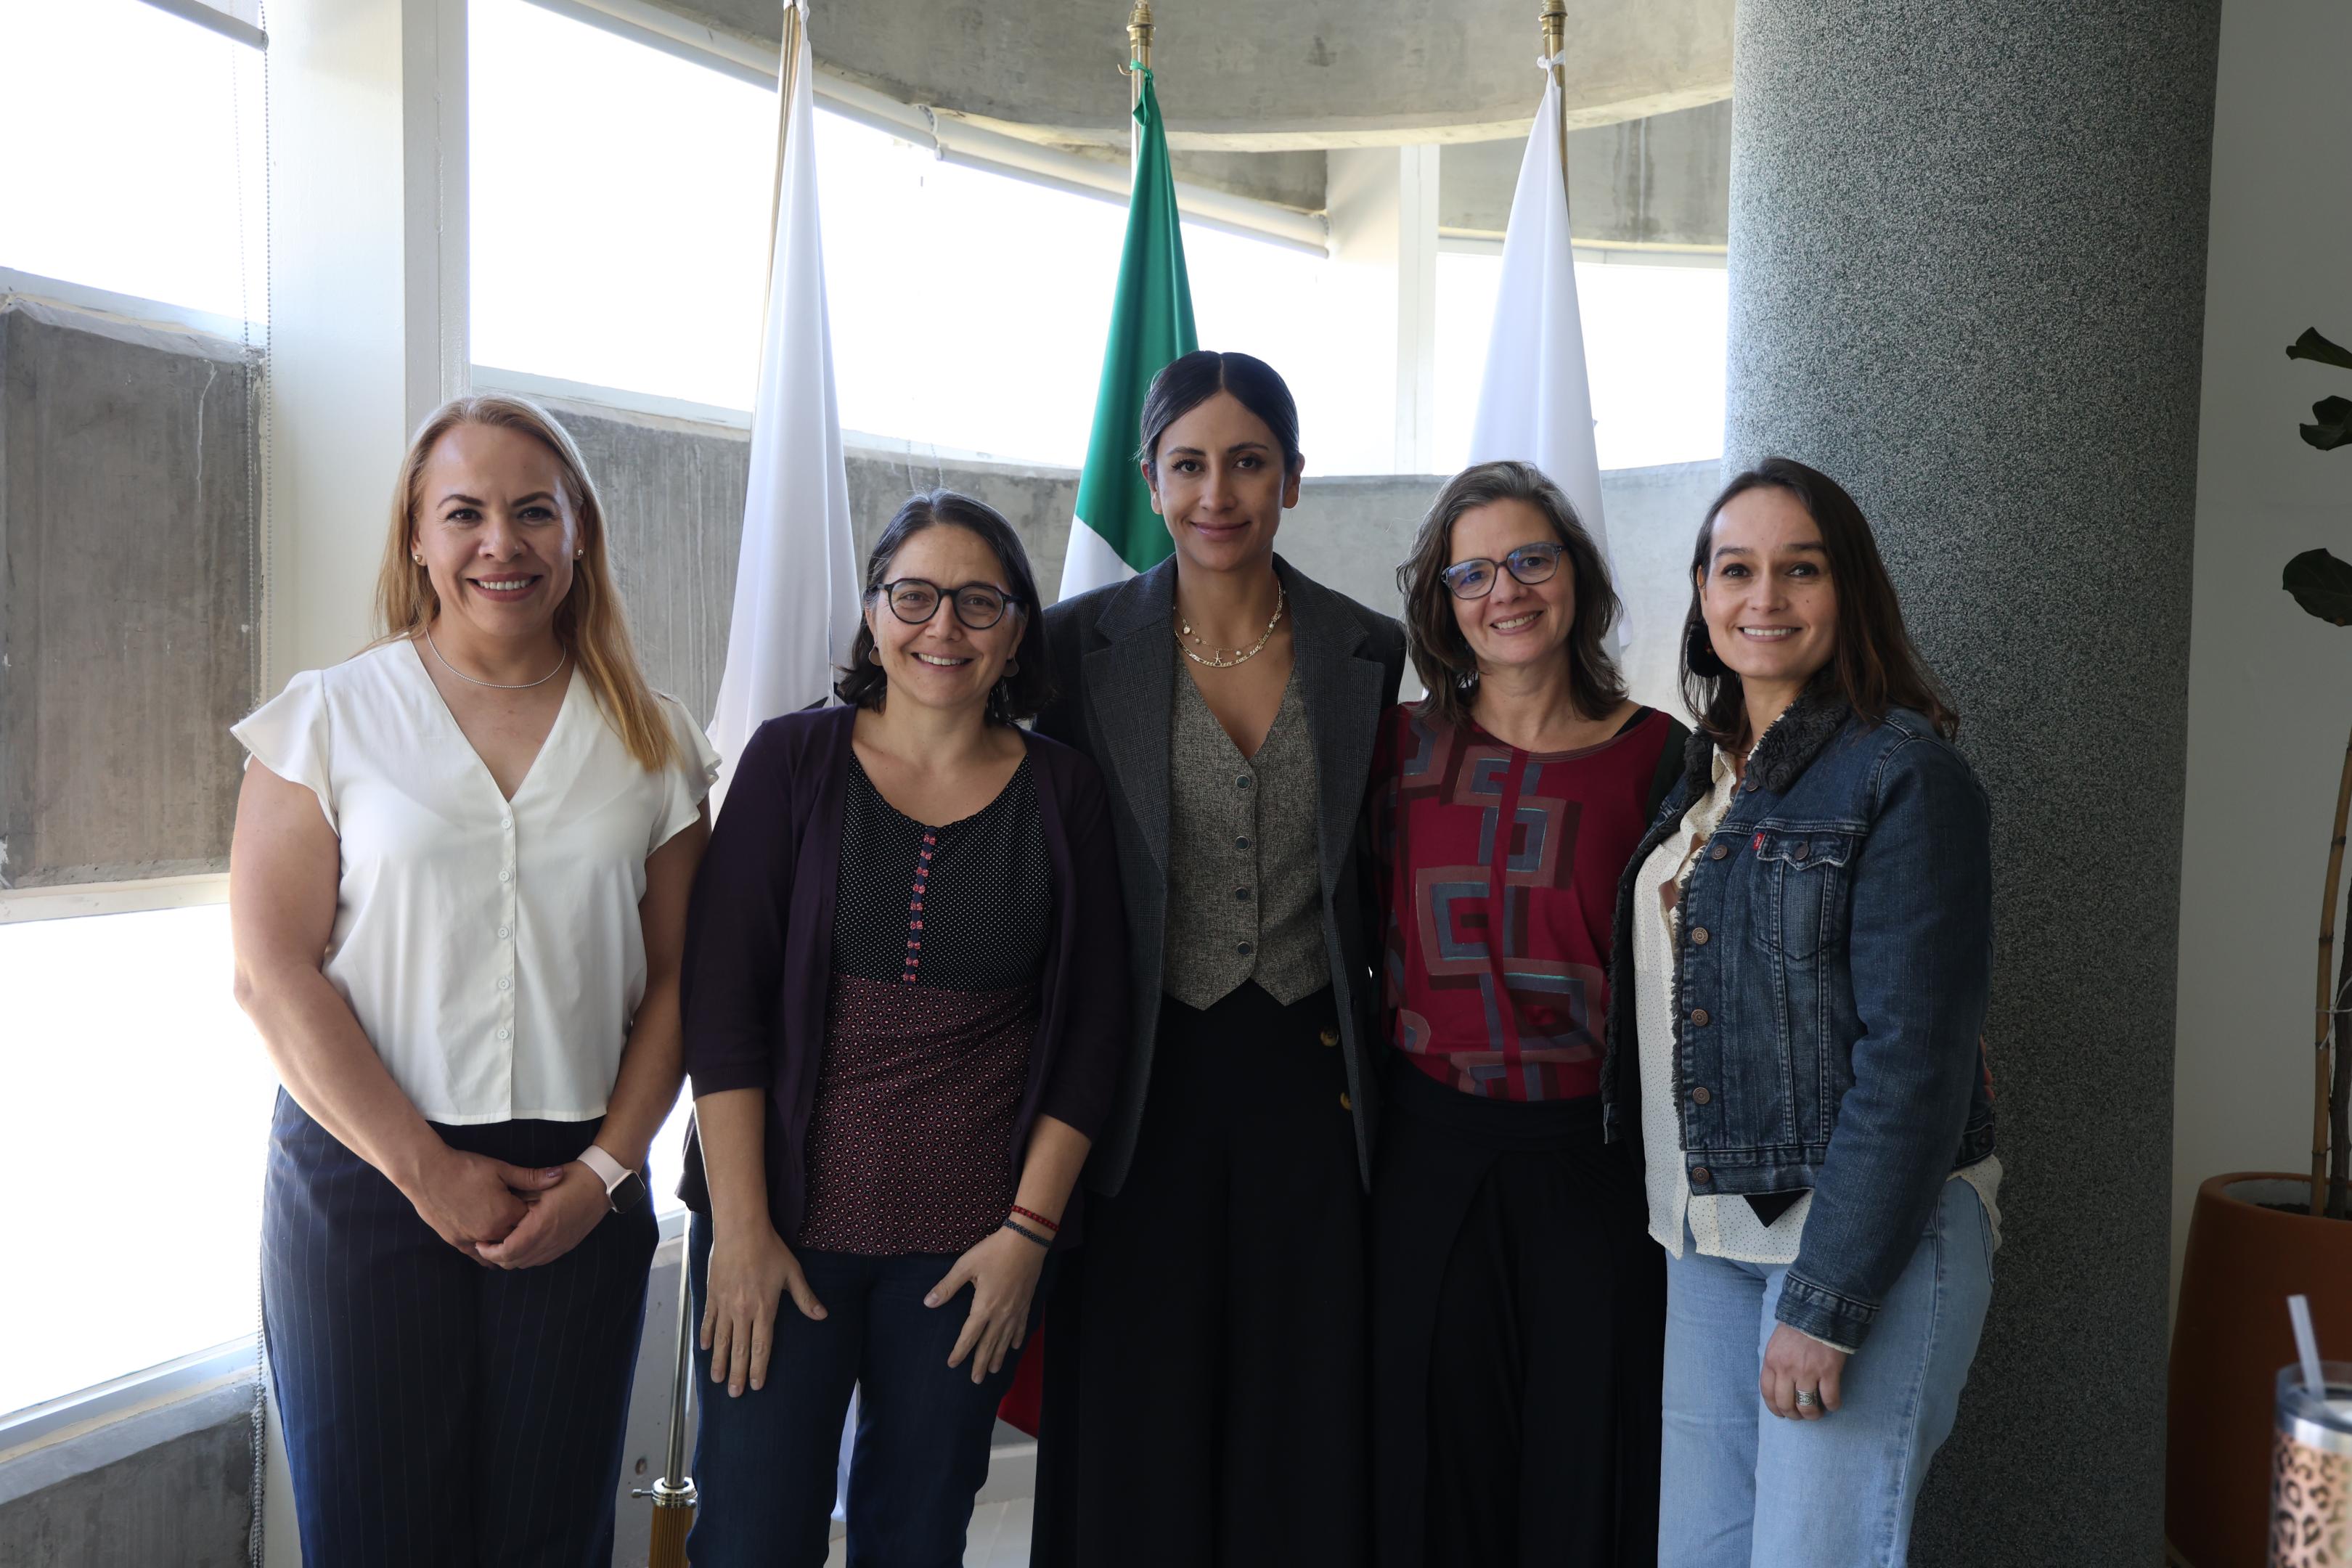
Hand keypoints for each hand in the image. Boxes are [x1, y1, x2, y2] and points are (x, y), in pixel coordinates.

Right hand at [403, 1148, 564, 1259]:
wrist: (427, 1173)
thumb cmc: (465, 1168)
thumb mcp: (501, 1169)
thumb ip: (531, 1177)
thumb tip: (560, 1175)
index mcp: (506, 1214)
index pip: (532, 1222)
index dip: (536, 1215)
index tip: (541, 1209)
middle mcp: (491, 1232)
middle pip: (517, 1238)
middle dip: (524, 1232)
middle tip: (532, 1227)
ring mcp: (473, 1239)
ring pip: (498, 1251)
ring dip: (507, 1246)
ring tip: (517, 1241)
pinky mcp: (457, 1242)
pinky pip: (477, 1256)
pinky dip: (488, 1255)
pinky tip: (495, 1256)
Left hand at [473, 1161, 607, 1268]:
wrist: (602, 1184)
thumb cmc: (571, 1179)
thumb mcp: (540, 1185)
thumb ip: (517, 1200)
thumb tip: (496, 1211)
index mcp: (540, 1225)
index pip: (507, 1251)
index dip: (489, 1251)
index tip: (480, 1242)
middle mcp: (550, 1241)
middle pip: (514, 1262)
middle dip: (496, 1257)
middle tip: (486, 1244)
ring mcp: (560, 1246)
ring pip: (527, 1264)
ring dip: (511, 1258)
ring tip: (501, 1244)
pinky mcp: (566, 1246)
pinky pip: (540, 1260)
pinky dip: (526, 1257)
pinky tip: (522, 1244)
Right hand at [701, 1222, 825, 1396]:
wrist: (740, 1230)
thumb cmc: (770, 1249)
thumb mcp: (792, 1273)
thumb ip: (805, 1298)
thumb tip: (822, 1316)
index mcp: (764, 1308)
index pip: (761, 1346)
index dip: (758, 1368)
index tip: (755, 1386)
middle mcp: (743, 1311)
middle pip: (740, 1349)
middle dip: (737, 1373)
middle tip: (734, 1394)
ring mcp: (724, 1304)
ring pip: (721, 1339)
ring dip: (719, 1361)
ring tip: (717, 1380)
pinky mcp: (712, 1294)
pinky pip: (708, 1320)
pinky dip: (707, 1336)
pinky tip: (705, 1349)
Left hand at [927, 1227, 1046, 1385]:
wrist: (1027, 1241)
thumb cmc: (994, 1251)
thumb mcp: (966, 1266)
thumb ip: (947, 1287)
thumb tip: (928, 1303)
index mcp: (984, 1307)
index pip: (969, 1336)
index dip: (960, 1351)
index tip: (952, 1364)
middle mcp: (1001, 1314)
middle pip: (989, 1344)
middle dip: (982, 1363)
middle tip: (976, 1380)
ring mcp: (1016, 1310)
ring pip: (1006, 1340)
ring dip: (999, 1356)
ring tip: (994, 1371)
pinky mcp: (1026, 1303)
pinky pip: (1021, 1327)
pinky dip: (1017, 1339)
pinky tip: (1014, 1347)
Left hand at [1761, 1323, 1848, 1419]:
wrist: (1820, 1310)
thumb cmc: (1797, 1327)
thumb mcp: (1777, 1343)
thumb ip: (1775, 1363)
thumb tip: (1778, 1385)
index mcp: (1772, 1361)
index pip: (1767, 1393)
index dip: (1774, 1408)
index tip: (1781, 1414)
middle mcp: (1787, 1369)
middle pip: (1786, 1404)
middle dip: (1793, 1415)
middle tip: (1800, 1415)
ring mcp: (1808, 1371)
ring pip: (1807, 1406)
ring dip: (1812, 1415)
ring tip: (1816, 1413)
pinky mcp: (1828, 1371)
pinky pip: (1830, 1399)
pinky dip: (1832, 1406)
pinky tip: (1833, 1405)